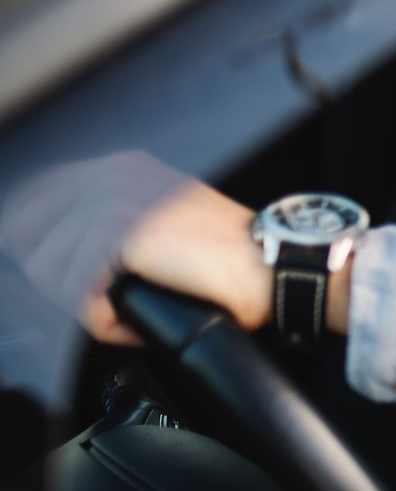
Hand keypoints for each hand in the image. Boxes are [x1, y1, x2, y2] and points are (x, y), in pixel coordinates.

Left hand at [0, 152, 269, 344]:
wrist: (271, 265)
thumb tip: (65, 255)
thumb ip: (117, 223)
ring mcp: (112, 199)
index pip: (32, 202)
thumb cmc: (232, 257)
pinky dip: (106, 323)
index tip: (54, 278)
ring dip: (88, 306)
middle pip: (29, 241)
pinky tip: (137, 320)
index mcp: (120, 168)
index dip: (33, 247)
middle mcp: (111, 174)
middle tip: (99, 303)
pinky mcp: (120, 232)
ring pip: (51, 275)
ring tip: (132, 311)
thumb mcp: (165, 222)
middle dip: (59, 282)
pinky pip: (80, 298)